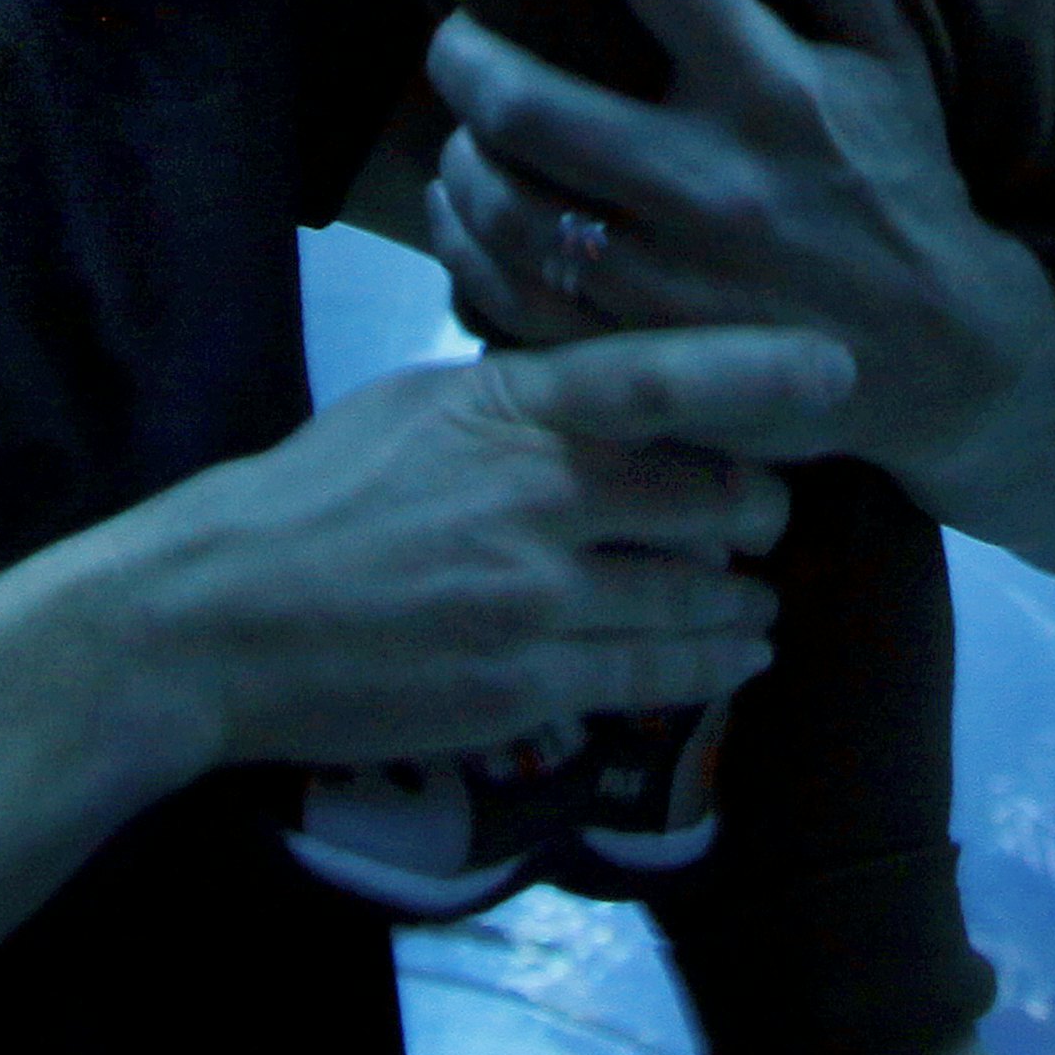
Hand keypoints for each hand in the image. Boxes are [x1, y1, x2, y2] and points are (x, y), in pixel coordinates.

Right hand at [77, 317, 852, 776]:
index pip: (658, 376)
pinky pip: (655, 675)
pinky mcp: (528, 685)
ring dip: (742, 597)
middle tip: (768, 512)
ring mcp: (537, 598)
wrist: (218, 617)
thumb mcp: (414, 407)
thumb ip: (518, 403)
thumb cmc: (309, 497)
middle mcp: (537, 495)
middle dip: (755, 507)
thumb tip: (612, 403)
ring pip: (693, 594)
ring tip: (759, 600)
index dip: (759, 371)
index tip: (835, 368)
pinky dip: (711, 662)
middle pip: (705, 496)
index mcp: (504, 407)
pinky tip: (737, 656)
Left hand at [419, 0, 1054, 497]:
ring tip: (468, 123)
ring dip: (458, 149)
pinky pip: (505, 290)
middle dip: (461, 52)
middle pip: (527, 99)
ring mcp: (667, 281)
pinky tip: (470, 205)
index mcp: (774, 86)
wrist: (941, 353)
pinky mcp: (636, 357)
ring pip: (503, 200)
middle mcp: (712, 182)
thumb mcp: (894, 52)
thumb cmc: (896, 175)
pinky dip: (466, 239)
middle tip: (457, 34)